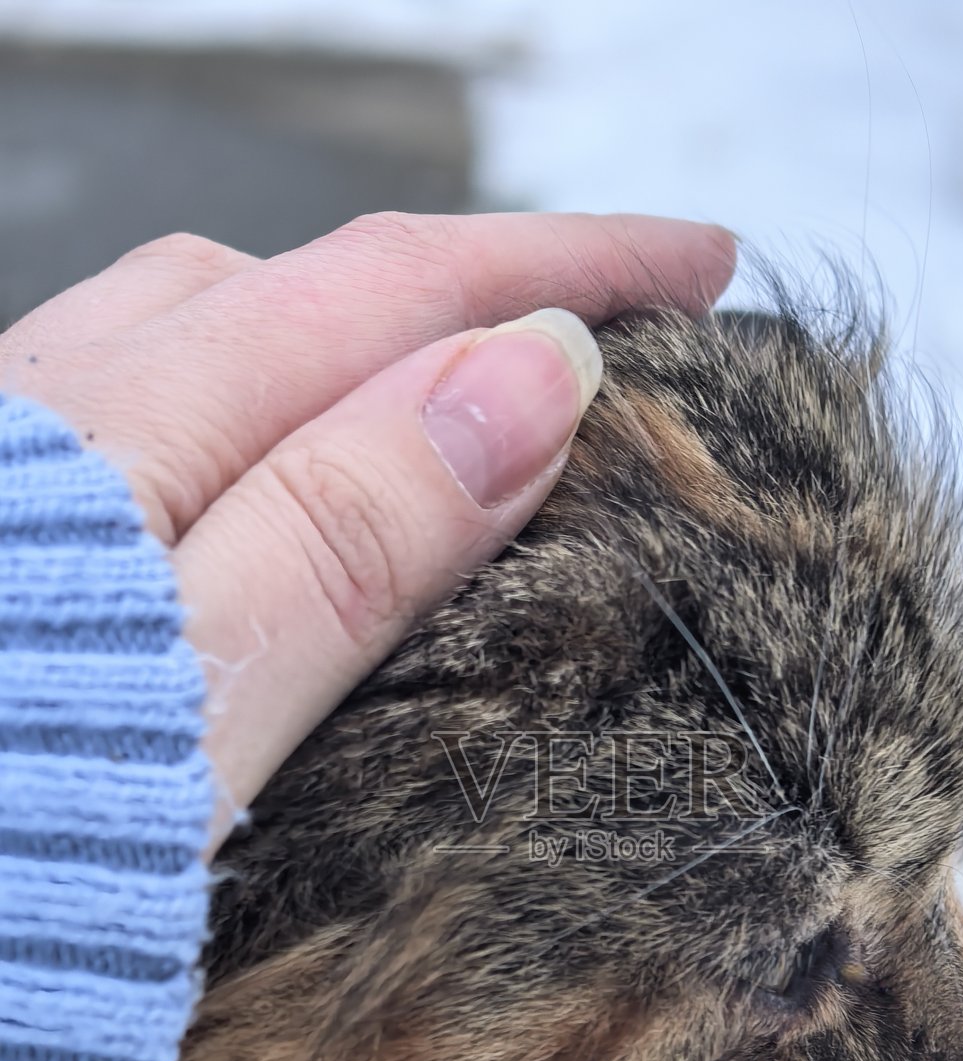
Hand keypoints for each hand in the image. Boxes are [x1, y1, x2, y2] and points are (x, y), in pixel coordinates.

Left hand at [0, 211, 734, 848]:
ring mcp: (22, 492)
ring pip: (214, 360)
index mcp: (121, 443)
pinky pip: (163, 443)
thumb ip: (344, 538)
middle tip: (610, 344)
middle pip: (299, 299)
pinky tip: (302, 499)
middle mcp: (55, 428)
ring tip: (478, 408)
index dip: (562, 263)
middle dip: (469, 291)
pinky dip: (273, 435)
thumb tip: (530, 381)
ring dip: (362, 355)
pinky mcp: (13, 569)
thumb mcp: (192, 708)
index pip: (388, 292)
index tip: (707, 266)